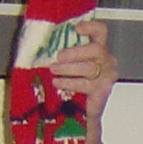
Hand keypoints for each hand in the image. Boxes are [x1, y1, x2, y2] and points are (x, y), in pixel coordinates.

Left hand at [48, 18, 116, 143]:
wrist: (80, 116)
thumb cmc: (69, 88)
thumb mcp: (64, 67)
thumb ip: (59, 54)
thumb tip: (34, 42)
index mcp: (97, 50)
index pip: (101, 32)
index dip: (91, 27)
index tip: (76, 29)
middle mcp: (107, 61)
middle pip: (96, 49)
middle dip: (75, 52)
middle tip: (58, 57)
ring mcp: (107, 76)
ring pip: (90, 67)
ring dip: (68, 69)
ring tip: (53, 71)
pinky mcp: (103, 91)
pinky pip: (86, 84)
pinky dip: (69, 82)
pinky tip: (58, 84)